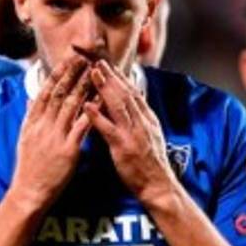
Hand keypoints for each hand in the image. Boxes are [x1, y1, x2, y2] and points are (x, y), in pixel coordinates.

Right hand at [8, 56, 92, 211]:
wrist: (29, 192)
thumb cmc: (29, 168)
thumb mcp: (24, 139)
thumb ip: (30, 117)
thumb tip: (30, 100)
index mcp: (33, 122)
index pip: (46, 91)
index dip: (57, 74)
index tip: (68, 59)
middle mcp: (43, 125)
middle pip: (59, 93)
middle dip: (72, 73)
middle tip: (84, 57)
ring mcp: (55, 136)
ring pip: (71, 105)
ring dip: (84, 86)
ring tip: (95, 72)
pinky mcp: (68, 150)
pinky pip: (83, 126)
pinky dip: (92, 111)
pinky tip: (101, 100)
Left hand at [85, 60, 176, 206]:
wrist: (159, 186)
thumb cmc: (151, 165)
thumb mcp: (151, 136)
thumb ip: (141, 118)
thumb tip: (133, 101)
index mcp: (147, 119)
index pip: (133, 91)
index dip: (120, 76)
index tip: (107, 63)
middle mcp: (142, 122)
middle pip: (125, 92)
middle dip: (111, 74)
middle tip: (96, 59)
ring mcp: (134, 134)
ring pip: (118, 105)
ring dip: (104, 87)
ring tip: (92, 72)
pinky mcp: (124, 147)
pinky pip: (109, 128)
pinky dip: (97, 116)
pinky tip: (87, 105)